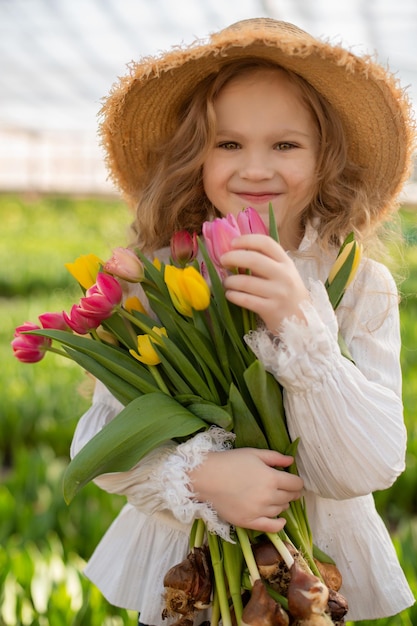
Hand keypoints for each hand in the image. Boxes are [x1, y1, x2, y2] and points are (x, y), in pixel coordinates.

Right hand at [189, 447, 303, 532]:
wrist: (207, 478)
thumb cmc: (230, 462)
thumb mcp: (254, 454)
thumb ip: (275, 457)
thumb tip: (291, 462)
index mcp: (272, 478)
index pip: (295, 483)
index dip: (297, 481)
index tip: (294, 480)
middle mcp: (269, 496)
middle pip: (289, 497)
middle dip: (291, 492)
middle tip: (286, 488)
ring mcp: (259, 511)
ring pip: (281, 510)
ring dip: (283, 504)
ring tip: (276, 498)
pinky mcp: (249, 522)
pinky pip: (271, 527)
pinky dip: (279, 524)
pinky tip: (281, 520)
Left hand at [220, 234, 309, 332]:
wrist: (303, 320)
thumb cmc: (288, 293)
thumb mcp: (283, 273)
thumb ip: (265, 263)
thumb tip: (235, 253)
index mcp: (286, 262)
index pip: (266, 243)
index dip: (247, 239)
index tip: (233, 242)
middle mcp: (284, 275)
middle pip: (253, 259)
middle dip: (232, 257)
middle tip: (223, 261)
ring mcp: (278, 293)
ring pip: (245, 282)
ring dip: (229, 281)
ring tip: (227, 282)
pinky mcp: (271, 310)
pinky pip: (245, 299)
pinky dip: (232, 295)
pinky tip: (230, 294)